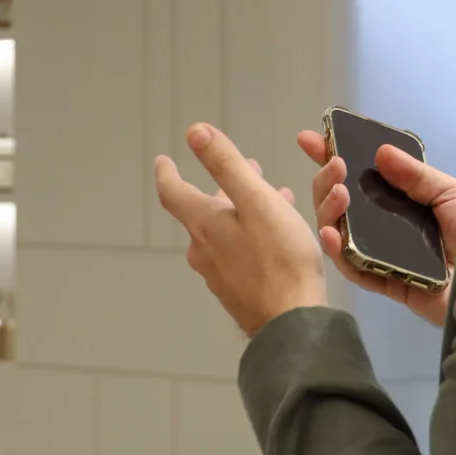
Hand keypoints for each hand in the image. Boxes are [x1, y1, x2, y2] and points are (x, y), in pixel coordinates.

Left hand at [155, 124, 327, 336]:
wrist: (291, 322)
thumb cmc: (279, 258)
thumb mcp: (256, 201)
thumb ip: (226, 164)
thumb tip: (194, 132)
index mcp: (203, 224)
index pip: (173, 193)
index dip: (168, 173)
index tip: (164, 160)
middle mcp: (203, 250)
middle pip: (205, 211)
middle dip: (225, 186)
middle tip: (250, 168)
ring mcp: (219, 275)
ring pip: (225, 232)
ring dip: (244, 210)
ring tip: (274, 198)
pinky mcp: (238, 293)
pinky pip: (240, 254)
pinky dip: (253, 235)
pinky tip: (278, 236)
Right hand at [295, 130, 455, 329]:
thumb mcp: (452, 194)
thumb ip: (416, 176)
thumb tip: (380, 153)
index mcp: (405, 202)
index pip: (363, 178)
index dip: (334, 159)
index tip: (310, 139)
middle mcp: (389, 227)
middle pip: (344, 205)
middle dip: (328, 182)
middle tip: (334, 165)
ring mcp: (384, 256)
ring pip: (341, 235)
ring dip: (330, 211)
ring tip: (339, 192)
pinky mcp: (387, 284)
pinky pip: (354, 270)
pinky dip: (337, 252)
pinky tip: (330, 233)